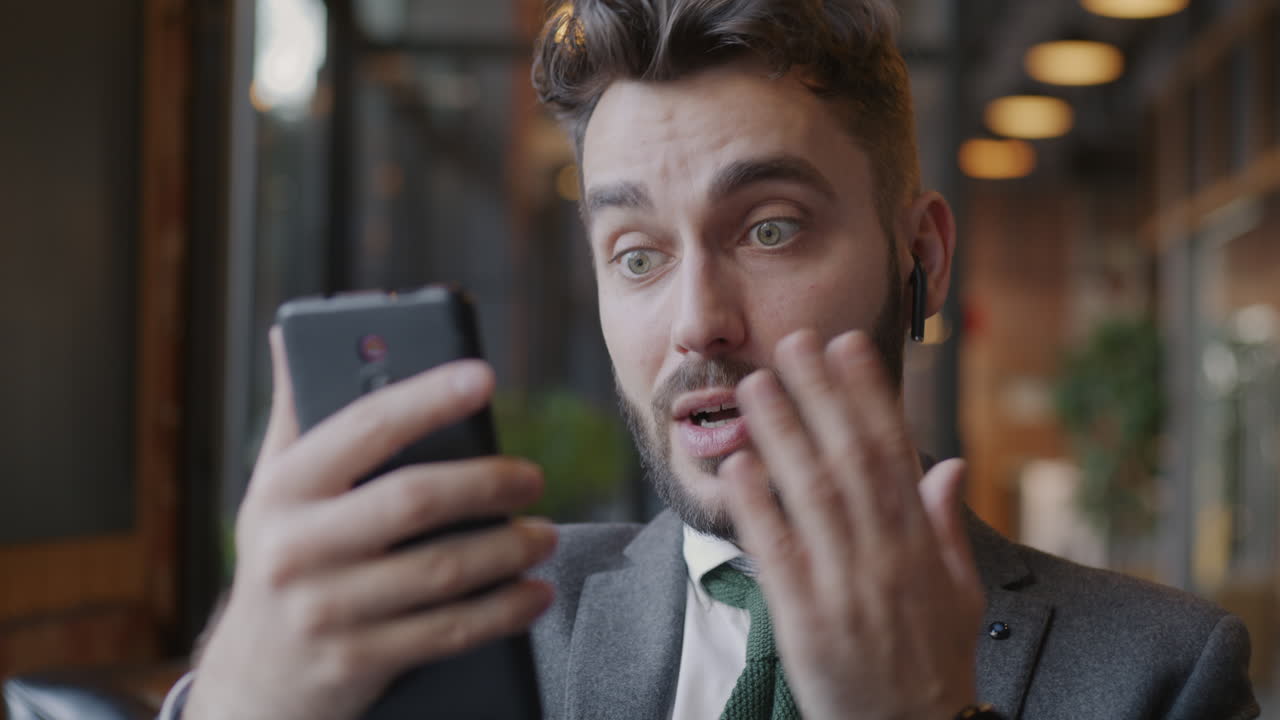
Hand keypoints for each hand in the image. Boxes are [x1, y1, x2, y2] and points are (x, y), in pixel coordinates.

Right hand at [183, 328, 555, 719]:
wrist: (252, 686)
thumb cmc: (284, 562)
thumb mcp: (274, 491)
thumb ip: (296, 415)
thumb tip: (292, 332)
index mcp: (284, 488)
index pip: (364, 428)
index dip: (427, 397)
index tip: (484, 376)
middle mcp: (296, 547)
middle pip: (414, 500)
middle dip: (487, 483)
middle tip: (533, 477)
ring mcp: (324, 610)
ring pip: (441, 570)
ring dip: (508, 549)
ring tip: (544, 535)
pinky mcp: (355, 663)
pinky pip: (448, 632)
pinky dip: (503, 611)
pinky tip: (534, 594)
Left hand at [721, 329, 983, 719]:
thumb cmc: (933, 663)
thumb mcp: (961, 594)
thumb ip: (947, 526)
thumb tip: (948, 462)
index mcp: (920, 543)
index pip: (893, 452)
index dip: (868, 394)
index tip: (847, 346)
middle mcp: (885, 554)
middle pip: (850, 459)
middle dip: (821, 395)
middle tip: (792, 342)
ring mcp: (845, 585)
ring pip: (812, 494)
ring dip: (783, 433)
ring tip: (755, 386)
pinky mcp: (806, 619)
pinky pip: (778, 552)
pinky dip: (758, 506)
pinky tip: (737, 465)